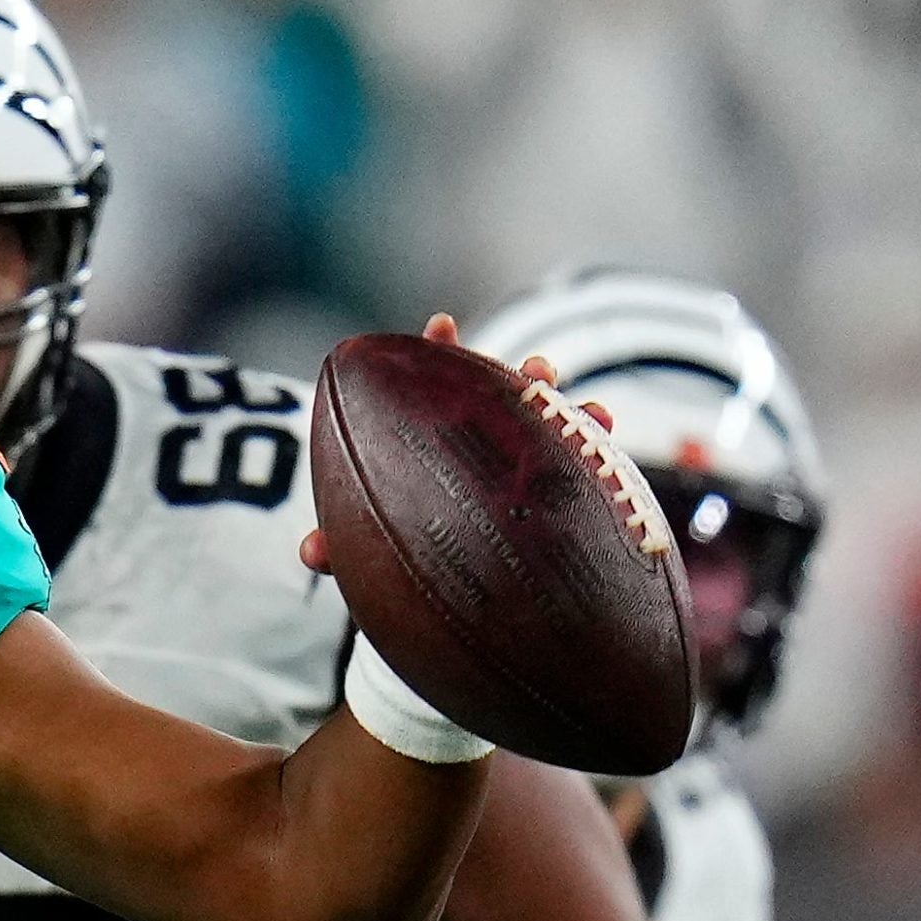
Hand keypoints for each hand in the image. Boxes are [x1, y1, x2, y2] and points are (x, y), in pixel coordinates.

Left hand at [299, 314, 578, 575]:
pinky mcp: (555, 493)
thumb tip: (310, 552)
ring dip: (571, 413)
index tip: (443, 325)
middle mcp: (483, 439)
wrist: (446, 595)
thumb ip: (345, 546)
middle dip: (525, 378)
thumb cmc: (402, 553)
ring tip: (593, 413)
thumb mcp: (373, 547)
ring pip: (551, 428)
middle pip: (506, 397)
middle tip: (538, 371)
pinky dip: (598, 454)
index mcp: (434, 436)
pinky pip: (583, 469)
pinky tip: (610, 443)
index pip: (437, 381)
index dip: (440, 351)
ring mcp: (523, 461)